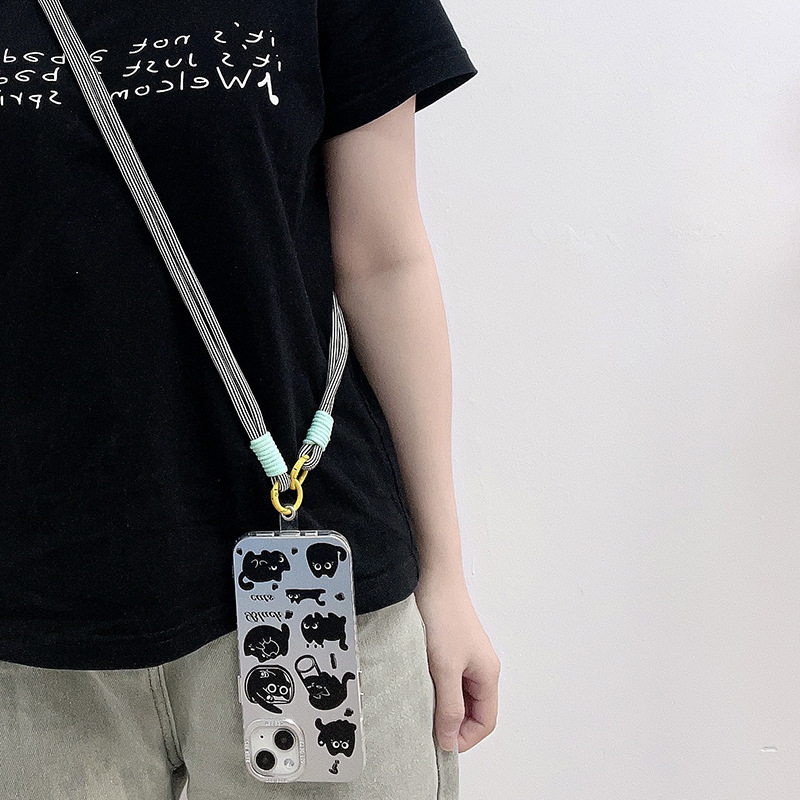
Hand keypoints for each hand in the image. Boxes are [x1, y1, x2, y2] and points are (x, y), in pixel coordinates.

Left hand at [414, 575, 500, 752]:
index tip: (440, 741)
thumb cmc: (443, 615)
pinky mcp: (450, 645)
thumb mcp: (445, 668)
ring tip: (420, 700)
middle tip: (426, 724)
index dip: (465, 738)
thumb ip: (449, 706)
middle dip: (452, 721)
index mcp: (488, 674)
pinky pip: (446, 676)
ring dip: (441, 702)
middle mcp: (481, 666)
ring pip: (457, 693)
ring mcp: (465, 655)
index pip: (486, 722)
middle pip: (473, 709)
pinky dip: (435, 684)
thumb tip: (450, 740)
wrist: (432, 576)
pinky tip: (418, 680)